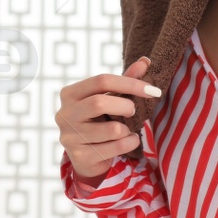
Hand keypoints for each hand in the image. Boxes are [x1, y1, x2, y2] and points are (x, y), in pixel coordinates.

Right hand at [56, 56, 157, 183]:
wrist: (86, 156)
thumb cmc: (99, 120)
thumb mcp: (110, 98)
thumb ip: (125, 80)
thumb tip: (145, 61)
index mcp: (70, 94)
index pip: (101, 80)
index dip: (130, 83)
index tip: (152, 90)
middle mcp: (65, 114)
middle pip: (99, 103)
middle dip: (125, 106)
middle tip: (133, 110)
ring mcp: (70, 136)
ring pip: (111, 129)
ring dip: (128, 129)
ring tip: (128, 129)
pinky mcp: (80, 156)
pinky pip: (114, 148)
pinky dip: (129, 143)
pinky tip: (129, 140)